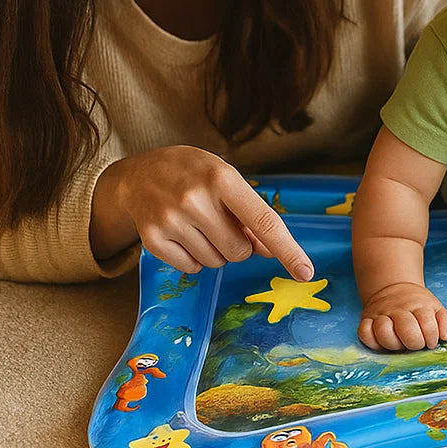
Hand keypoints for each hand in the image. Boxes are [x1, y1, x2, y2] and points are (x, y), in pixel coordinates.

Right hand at [90, 146, 312, 280]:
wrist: (140, 174)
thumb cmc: (195, 174)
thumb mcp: (226, 179)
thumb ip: (250, 213)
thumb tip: (269, 250)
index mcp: (223, 179)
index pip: (264, 222)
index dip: (288, 250)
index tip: (306, 273)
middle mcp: (196, 200)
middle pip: (240, 251)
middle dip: (239, 244)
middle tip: (223, 222)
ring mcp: (172, 221)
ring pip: (216, 262)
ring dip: (217, 251)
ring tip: (201, 224)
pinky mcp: (153, 240)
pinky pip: (191, 269)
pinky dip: (194, 258)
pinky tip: (183, 233)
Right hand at [357, 282, 446, 351]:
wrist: (395, 288)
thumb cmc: (418, 306)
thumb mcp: (435, 308)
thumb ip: (445, 321)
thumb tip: (445, 336)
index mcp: (418, 305)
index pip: (427, 321)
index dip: (431, 336)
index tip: (431, 342)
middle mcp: (398, 309)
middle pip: (406, 327)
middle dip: (415, 342)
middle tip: (417, 344)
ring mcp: (381, 314)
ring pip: (383, 330)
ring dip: (393, 342)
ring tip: (399, 343)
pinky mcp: (366, 320)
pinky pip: (363, 332)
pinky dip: (371, 340)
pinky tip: (381, 342)